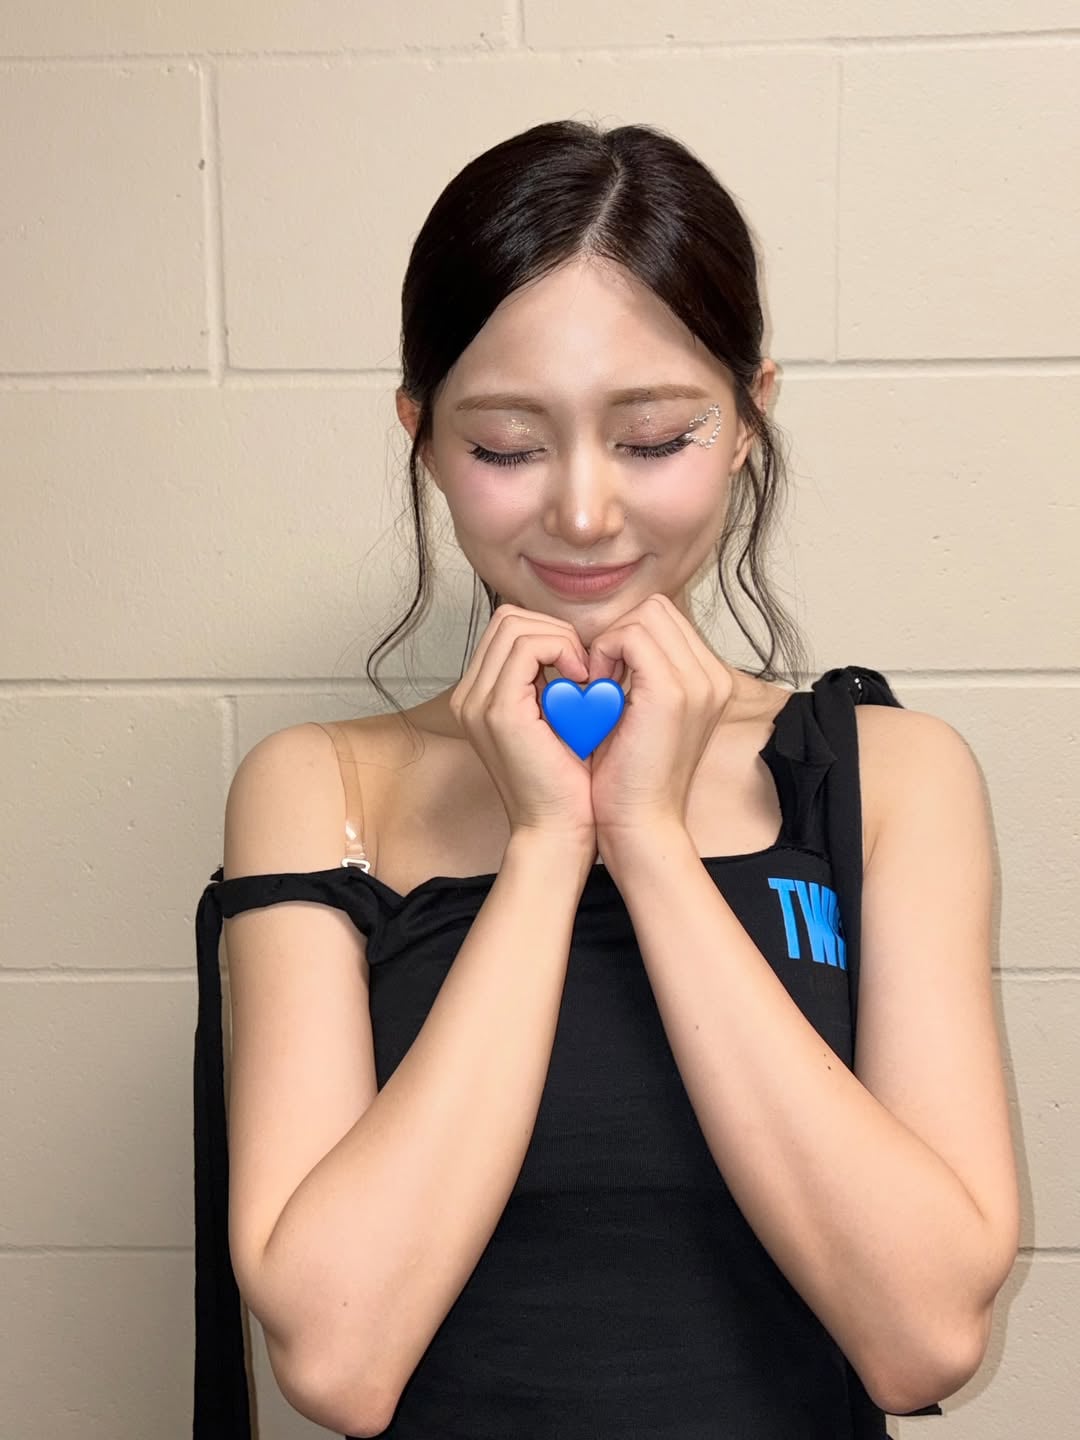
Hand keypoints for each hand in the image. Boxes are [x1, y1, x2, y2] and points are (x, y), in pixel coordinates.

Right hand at [449, 604, 596, 847]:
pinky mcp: (499, 710)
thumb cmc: (567, 782)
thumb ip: (549, 682)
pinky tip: (582, 680)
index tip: (582, 667)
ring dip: (560, 640)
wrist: (558, 831)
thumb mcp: (555, 719)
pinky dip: (561, 650)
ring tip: (584, 676)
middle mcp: (469, 696)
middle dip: (554, 631)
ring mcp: (478, 702)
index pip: (508, 629)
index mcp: (480, 697)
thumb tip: (572, 644)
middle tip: (585, 668)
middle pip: (507, 619)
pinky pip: (527, 646)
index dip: (550, 634)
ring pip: (515, 624)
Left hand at [583, 593, 736, 844]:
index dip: (626, 637)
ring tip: (597, 685)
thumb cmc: (627, 778)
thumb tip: (611, 640)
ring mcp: (698, 682)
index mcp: (709, 681)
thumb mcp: (638, 713)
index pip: (665, 621)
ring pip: (645, 615)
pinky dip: (603, 653)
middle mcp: (712, 677)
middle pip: (658, 609)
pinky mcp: (672, 690)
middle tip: (598, 678)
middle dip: (619, 634)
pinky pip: (630, 635)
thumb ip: (638, 675)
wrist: (639, 825)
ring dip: (609, 643)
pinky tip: (594, 688)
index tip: (604, 676)